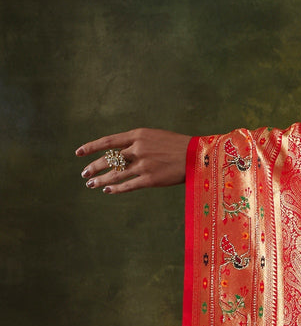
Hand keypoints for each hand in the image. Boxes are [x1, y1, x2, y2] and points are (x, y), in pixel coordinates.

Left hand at [76, 129, 190, 192]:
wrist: (197, 155)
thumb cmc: (178, 146)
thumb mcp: (155, 137)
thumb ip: (138, 144)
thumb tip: (121, 155)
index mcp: (138, 135)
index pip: (108, 141)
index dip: (91, 148)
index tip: (78, 153)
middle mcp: (138, 149)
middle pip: (109, 159)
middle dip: (94, 167)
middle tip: (84, 174)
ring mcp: (143, 165)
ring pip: (115, 174)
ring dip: (101, 180)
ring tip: (91, 184)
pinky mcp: (150, 179)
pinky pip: (128, 185)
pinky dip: (116, 189)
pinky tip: (108, 191)